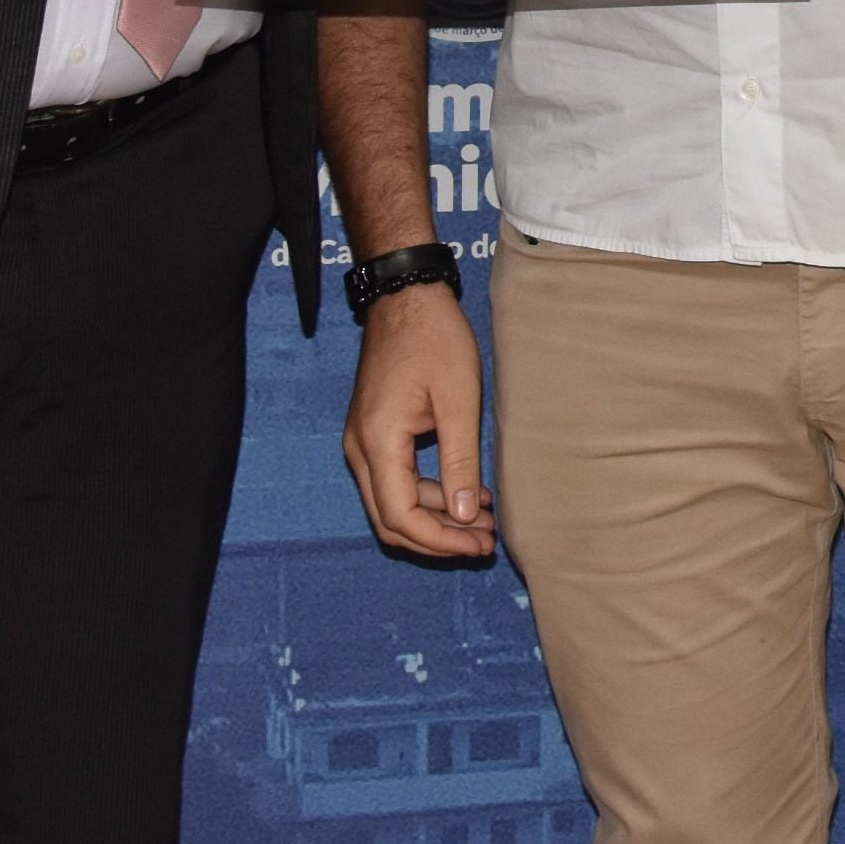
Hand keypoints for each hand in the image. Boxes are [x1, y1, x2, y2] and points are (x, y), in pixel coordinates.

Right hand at [340, 274, 496, 559]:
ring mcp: (363, 442)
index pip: (401, 517)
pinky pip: (395, 481)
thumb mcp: (459, 400)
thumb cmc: (434, 338)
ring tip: (484, 520)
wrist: (406, 298)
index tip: (479, 545)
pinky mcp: (374, 434)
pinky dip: (429, 495)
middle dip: (438, 538)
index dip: (440, 541)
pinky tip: (467, 493)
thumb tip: (465, 517)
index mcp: (378, 442)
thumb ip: (460, 461)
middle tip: (484, 543)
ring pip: (392, 504)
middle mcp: (360, 448)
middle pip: (391, 520)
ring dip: (436, 518)